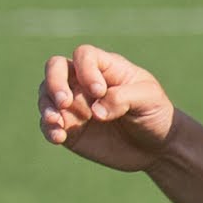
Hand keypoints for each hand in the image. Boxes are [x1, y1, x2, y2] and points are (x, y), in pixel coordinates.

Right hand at [38, 44, 177, 171]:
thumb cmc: (154, 113)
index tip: (99, 91)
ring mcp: (75, 105)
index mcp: (105, 68)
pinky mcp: (70, 129)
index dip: (85, 69)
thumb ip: (122, 98)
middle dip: (55, 82)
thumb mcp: (148, 99)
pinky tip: (58, 137)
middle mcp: (84, 82)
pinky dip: (48, 129)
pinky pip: (49, 125)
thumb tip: (95, 112)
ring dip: (47, 107)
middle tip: (65, 101)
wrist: (156, 147)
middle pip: (55, 68)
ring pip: (46, 95)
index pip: (83, 55)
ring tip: (57, 122)